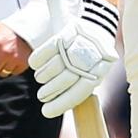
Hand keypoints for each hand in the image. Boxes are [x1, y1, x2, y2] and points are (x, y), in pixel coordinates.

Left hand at [0, 23, 31, 79]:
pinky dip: (14, 68)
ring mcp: (14, 59)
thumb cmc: (13, 28)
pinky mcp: (23, 63)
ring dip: (3, 68)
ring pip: (4, 73)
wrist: (31, 26)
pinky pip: (14, 72)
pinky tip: (15, 60)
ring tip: (7, 59)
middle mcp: (3, 53)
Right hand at [29, 0, 118, 117]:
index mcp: (101, 69)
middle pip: (65, 79)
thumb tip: (58, 107)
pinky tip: (35, 65)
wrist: (98, 25)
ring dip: (43, 76)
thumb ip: (79, 87)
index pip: (80, 92)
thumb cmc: (92, 55)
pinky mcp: (69, 31)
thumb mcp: (93, 71)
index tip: (46, 112)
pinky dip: (38, 59)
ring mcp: (80, 42)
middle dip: (49, 91)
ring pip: (55, 65)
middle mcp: (92, 56)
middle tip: (42, 95)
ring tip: (40, 79)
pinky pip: (48, 48)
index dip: (61, 104)